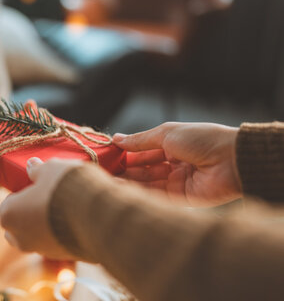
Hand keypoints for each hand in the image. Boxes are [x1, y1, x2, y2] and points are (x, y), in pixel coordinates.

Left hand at [0, 157, 81, 259]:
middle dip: (29, 214)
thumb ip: (38, 169)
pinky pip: (59, 242)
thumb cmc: (65, 187)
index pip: (7, 203)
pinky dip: (64, 233)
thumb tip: (32, 165)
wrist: (98, 214)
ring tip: (66, 206)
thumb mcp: (50, 168)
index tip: (35, 187)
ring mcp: (42, 250)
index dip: (21, 194)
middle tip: (47, 198)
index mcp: (8, 215)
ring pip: (39, 236)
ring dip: (47, 224)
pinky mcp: (64, 256)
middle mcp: (21, 238)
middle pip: (18, 226)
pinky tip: (78, 218)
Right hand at [113, 122, 240, 205]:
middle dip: (122, 169)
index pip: (141, 152)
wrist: (232, 159)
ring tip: (105, 180)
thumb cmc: (202, 139)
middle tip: (100, 171)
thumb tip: (116, 139)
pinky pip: (155, 196)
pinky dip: (138, 193)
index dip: (124, 154)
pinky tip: (121, 189)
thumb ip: (140, 140)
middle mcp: (172, 165)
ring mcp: (176, 183)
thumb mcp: (166, 133)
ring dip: (127, 182)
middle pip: (142, 169)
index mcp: (171, 146)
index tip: (104, 156)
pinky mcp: (180, 200)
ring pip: (145, 183)